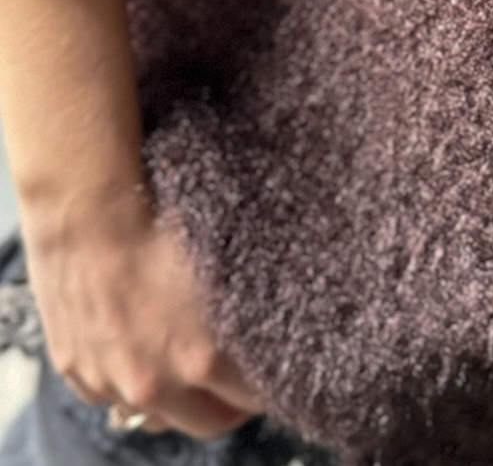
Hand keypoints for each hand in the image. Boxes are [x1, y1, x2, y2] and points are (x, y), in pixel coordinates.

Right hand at [20, 184, 265, 439]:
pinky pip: (113, 396)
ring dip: (176, 396)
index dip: (269, 386)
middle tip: (239, 383)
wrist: (86, 210)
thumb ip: (245, 311)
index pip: (253, 399)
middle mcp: (156, 382)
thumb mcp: (220, 261)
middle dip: (229, 406)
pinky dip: (129, 381)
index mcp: (201, 355)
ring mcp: (112, 383)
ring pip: (159, 415)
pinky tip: (139, 346)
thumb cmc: (156, 222)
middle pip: (210, 423)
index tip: (274, 374)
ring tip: (186, 360)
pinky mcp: (76, 374)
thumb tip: (270, 330)